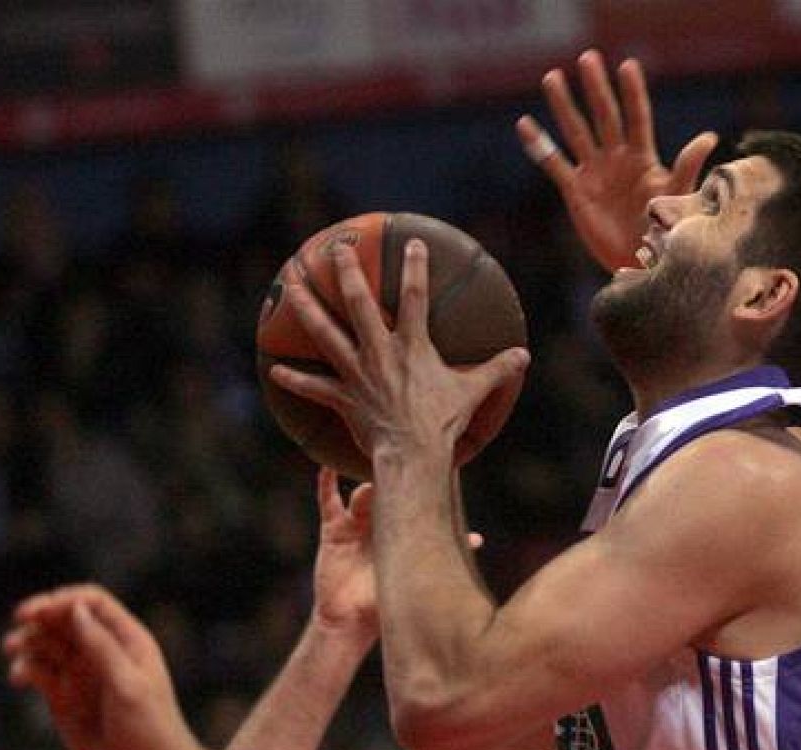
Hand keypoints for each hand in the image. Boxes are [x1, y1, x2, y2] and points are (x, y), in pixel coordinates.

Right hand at [4, 585, 204, 749]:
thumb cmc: (152, 728)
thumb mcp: (128, 685)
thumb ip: (101, 647)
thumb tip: (74, 609)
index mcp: (129, 640)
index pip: (90, 602)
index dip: (61, 600)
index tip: (33, 612)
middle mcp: (104, 652)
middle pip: (63, 619)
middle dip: (38, 619)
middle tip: (17, 634)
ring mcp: (83, 674)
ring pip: (46, 644)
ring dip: (27, 643)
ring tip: (15, 654)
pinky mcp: (65, 698)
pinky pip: (39, 672)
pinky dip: (25, 669)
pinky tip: (19, 678)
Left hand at [271, 240, 530, 467]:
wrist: (412, 454)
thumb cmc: (443, 423)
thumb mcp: (474, 393)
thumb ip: (498, 370)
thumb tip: (523, 355)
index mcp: (412, 346)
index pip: (414, 297)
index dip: (415, 268)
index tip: (412, 244)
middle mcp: (379, 352)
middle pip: (357, 303)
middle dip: (345, 271)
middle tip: (334, 247)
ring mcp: (357, 373)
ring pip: (325, 333)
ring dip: (306, 307)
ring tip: (291, 285)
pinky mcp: (343, 397)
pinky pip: (315, 386)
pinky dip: (295, 379)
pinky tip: (276, 370)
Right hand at [308, 468, 484, 641]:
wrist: (352, 619)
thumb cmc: (387, 601)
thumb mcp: (414, 577)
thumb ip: (441, 555)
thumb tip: (479, 539)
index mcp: (402, 533)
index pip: (415, 504)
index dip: (422, 489)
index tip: (435, 469)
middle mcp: (382, 524)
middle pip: (387, 495)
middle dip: (393, 483)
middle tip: (403, 463)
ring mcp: (358, 524)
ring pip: (362, 497)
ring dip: (367, 491)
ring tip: (372, 489)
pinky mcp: (334, 529)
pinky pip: (328, 501)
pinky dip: (327, 484)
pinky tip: (327, 468)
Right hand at [517, 49, 716, 272]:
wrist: (642, 265)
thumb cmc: (666, 232)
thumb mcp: (678, 197)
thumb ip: (688, 167)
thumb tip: (709, 137)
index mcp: (644, 159)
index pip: (637, 118)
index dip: (633, 93)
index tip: (628, 66)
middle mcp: (618, 159)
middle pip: (605, 116)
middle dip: (596, 88)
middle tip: (587, 58)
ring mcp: (595, 173)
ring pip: (577, 132)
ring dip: (564, 105)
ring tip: (553, 77)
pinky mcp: (576, 192)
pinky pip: (554, 164)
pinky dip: (540, 146)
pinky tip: (525, 123)